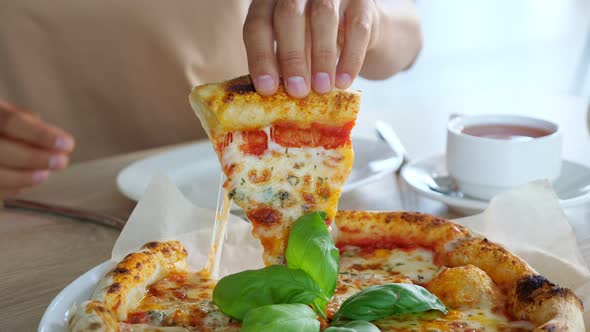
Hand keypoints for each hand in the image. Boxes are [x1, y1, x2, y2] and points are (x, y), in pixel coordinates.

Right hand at [0, 101, 73, 198]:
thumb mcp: (6, 113)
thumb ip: (30, 124)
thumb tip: (59, 140)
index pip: (11, 121)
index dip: (40, 134)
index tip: (67, 144)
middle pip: (1, 150)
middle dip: (34, 158)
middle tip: (61, 162)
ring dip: (22, 177)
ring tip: (44, 175)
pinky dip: (8, 189)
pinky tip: (24, 185)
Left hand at [243, 0, 378, 97]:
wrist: (354, 29)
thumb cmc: (311, 40)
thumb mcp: (291, 48)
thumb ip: (280, 65)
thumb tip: (272, 96)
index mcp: (272, 0)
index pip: (259, 23)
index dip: (260, 57)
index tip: (267, 88)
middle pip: (289, 14)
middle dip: (291, 56)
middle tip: (297, 91)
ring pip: (324, 16)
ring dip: (322, 57)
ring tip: (322, 88)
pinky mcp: (362, 2)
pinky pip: (357, 28)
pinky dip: (350, 59)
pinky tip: (343, 82)